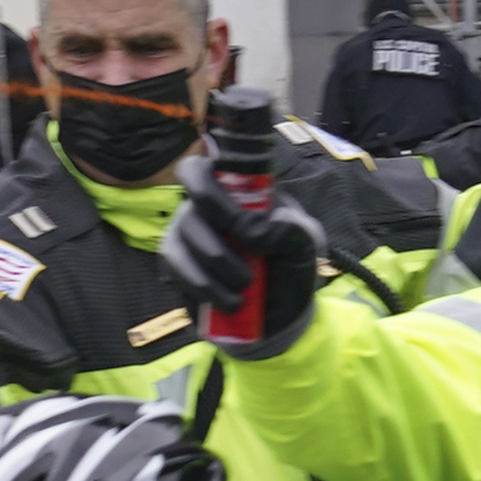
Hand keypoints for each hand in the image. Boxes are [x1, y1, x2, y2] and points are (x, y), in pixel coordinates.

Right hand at [161, 156, 321, 355]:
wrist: (282, 314)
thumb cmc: (290, 267)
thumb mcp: (305, 243)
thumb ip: (289, 228)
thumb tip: (250, 229)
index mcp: (236, 189)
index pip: (202, 166)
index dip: (208, 181)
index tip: (236, 215)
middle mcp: (205, 206)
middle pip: (194, 198)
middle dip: (221, 229)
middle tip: (247, 258)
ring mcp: (187, 234)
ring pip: (183, 235)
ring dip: (217, 263)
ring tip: (245, 288)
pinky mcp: (177, 266)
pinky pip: (176, 266)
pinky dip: (204, 286)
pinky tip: (229, 302)